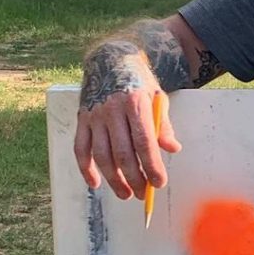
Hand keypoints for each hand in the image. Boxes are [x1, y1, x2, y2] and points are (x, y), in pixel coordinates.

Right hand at [73, 42, 181, 198]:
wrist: (111, 60)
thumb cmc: (139, 83)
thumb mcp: (158, 98)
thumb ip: (164, 125)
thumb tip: (173, 149)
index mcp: (135, 105)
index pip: (144, 143)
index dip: (151, 166)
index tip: (158, 183)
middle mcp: (112, 111)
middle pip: (123, 153)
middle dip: (134, 178)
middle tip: (142, 194)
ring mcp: (94, 116)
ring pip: (101, 155)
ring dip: (113, 179)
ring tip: (124, 194)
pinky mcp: (81, 119)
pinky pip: (80, 148)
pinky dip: (85, 168)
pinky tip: (95, 183)